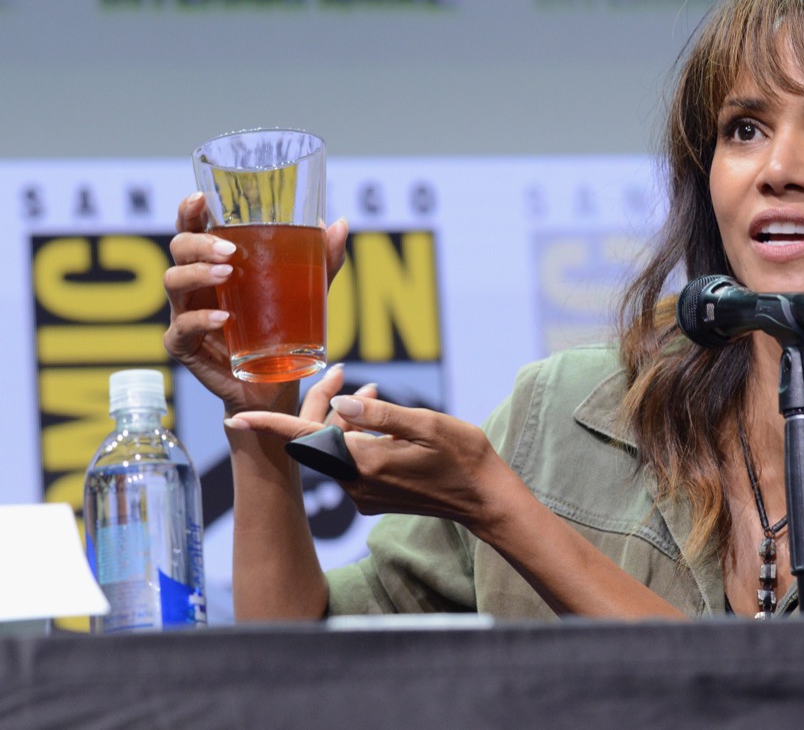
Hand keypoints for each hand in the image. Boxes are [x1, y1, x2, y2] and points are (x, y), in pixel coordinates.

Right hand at [163, 191, 349, 414]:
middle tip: (230, 250)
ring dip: (198, 274)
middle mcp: (195, 284)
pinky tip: (224, 318)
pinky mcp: (185, 345)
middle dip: (199, 243)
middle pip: (178, 249)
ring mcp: (185, 313)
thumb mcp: (306, 291)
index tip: (201, 199)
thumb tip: (338, 223)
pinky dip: (200, 320)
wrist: (275, 383)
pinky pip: (182, 328)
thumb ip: (320, 259)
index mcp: (214, 262)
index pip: (193, 228)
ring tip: (227, 274)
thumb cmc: (283, 329)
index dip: (189, 211)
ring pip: (173, 282)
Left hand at [227, 368, 510, 528]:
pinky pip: (355, 463)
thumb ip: (381, 415)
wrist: (485, 500)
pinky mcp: (375, 498)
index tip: (238, 419)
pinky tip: (389, 427)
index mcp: (367, 462)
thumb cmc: (463, 457)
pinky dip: (362, 440)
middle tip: (361, 384)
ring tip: (384, 398)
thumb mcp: (427, 425)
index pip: (308, 441)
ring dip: (352, 424)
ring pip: (340, 450)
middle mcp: (358, 483)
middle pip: (324, 441)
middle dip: (331, 410)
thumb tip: (341, 404)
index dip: (271, 427)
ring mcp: (365, 495)